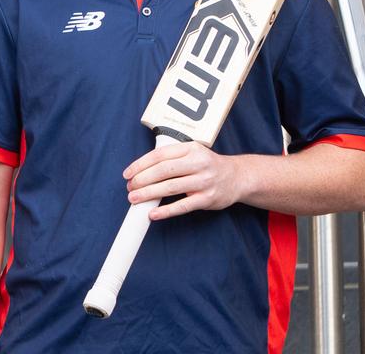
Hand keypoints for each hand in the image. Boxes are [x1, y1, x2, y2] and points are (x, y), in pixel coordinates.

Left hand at [124, 142, 243, 219]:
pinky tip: (152, 214)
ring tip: (134, 198)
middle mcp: (198, 163)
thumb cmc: (207, 165)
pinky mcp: (208, 199)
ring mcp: (204, 182)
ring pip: (170, 188)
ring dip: (149, 193)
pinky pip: (183, 206)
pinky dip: (166, 211)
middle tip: (129, 187)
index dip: (140, 164)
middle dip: (142, 179)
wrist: (237, 177)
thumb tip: (140, 170)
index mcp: (191, 149)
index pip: (160, 155)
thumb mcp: (191, 152)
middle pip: (163, 171)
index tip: (128, 173)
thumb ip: (171, 157)